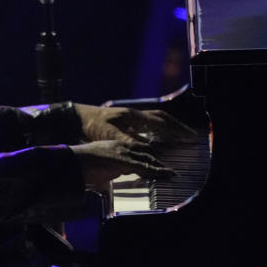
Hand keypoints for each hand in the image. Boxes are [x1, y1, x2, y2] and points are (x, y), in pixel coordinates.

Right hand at [70, 140, 174, 191]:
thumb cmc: (81, 166)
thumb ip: (108, 172)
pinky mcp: (121, 161)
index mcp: (115, 146)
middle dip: (158, 161)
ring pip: (147, 159)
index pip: (137, 150)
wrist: (70, 161)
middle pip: (145, 152)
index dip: (149, 157)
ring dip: (160, 167)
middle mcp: (120, 146)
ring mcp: (122, 152)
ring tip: (171, 173)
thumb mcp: (98, 168)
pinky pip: (142, 166)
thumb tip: (110, 180)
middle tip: (169, 170)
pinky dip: (155, 171)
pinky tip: (164, 174)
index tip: (158, 164)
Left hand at [74, 104, 197, 144]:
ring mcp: (130, 118)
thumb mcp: (112, 135)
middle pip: (162, 119)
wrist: (76, 119)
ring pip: (154, 121)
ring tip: (179, 138)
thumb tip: (150, 150)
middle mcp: (135, 115)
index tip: (188, 138)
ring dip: (168, 129)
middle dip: (177, 128)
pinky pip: (146, 126)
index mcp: (134, 116)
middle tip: (190, 137)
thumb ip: (131, 142)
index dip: (176, 131)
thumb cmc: (92, 125)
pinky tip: (157, 140)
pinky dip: (156, 132)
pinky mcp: (124, 123)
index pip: (161, 122)